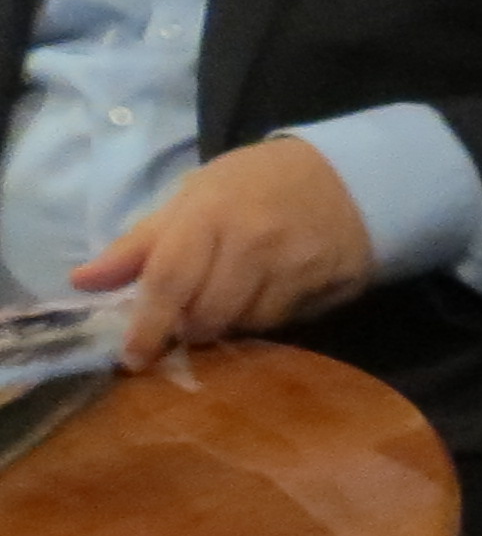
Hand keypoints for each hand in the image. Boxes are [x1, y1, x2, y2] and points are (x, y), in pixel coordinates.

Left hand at [74, 138, 376, 367]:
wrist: (346, 176)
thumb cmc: (252, 185)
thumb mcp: (191, 198)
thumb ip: (138, 244)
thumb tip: (82, 283)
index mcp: (209, 213)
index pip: (169, 279)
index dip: (147, 325)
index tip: (133, 358)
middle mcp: (253, 240)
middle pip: (208, 313)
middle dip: (189, 328)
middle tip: (187, 321)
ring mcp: (296, 264)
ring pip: (248, 324)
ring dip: (230, 324)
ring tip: (230, 300)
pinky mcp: (328, 284)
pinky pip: (284, 321)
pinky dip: (265, 318)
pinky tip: (266, 295)